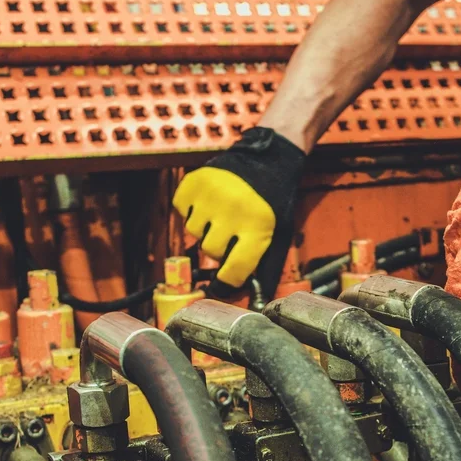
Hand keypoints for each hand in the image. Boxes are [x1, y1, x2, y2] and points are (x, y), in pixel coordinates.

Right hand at [173, 127, 305, 294]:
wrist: (268, 158)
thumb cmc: (275, 202)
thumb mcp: (279, 234)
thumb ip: (266, 268)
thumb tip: (256, 302)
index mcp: (257, 227)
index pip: (232, 271)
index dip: (227, 281)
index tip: (225, 280)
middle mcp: (232, 211)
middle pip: (209, 251)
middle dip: (219, 245)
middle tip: (231, 230)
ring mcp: (210, 194)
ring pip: (192, 232)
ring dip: (205, 227)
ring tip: (222, 212)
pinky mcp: (193, 181)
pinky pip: (180, 210)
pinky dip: (191, 208)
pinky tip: (210, 199)